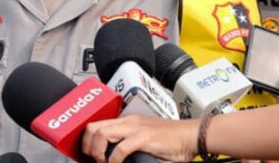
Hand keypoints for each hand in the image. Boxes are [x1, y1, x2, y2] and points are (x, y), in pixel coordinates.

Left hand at [82, 114, 199, 162]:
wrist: (191, 135)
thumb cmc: (171, 139)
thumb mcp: (144, 137)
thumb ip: (128, 141)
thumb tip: (114, 154)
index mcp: (127, 120)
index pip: (97, 123)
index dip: (87, 139)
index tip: (87, 153)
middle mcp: (128, 121)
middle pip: (94, 127)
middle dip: (87, 146)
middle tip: (93, 159)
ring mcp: (136, 128)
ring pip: (102, 134)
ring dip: (97, 152)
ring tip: (103, 162)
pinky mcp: (145, 138)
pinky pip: (121, 148)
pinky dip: (114, 159)